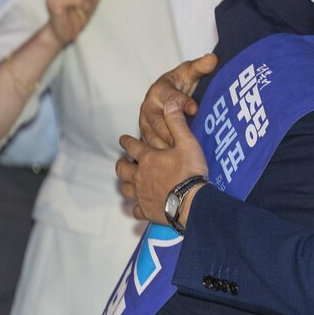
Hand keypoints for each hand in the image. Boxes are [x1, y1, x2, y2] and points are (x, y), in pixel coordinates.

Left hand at [116, 99, 209, 222]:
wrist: (192, 203)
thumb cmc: (190, 172)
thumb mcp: (187, 142)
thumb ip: (177, 122)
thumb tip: (170, 103)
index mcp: (148, 158)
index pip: (131, 146)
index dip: (126, 141)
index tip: (123, 139)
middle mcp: (140, 176)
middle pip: (122, 169)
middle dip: (121, 164)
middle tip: (123, 162)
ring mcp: (142, 195)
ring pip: (125, 189)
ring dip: (125, 185)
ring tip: (128, 183)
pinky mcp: (147, 211)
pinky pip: (136, 210)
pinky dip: (136, 208)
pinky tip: (139, 207)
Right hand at [138, 54, 216, 148]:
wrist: (170, 94)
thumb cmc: (181, 84)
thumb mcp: (191, 73)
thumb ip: (201, 66)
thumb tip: (212, 59)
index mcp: (159, 90)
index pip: (170, 98)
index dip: (182, 103)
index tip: (195, 109)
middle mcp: (149, 108)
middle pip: (158, 123)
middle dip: (172, 132)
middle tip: (186, 140)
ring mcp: (146, 124)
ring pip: (153, 138)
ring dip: (166, 146)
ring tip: (181, 155)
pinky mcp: (147, 137)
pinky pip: (152, 148)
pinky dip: (162, 156)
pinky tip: (174, 163)